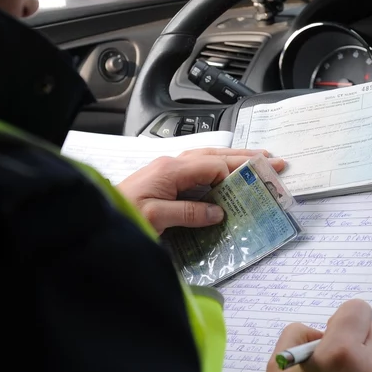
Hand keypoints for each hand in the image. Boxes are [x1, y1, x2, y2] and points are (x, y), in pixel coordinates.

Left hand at [116, 149, 285, 233]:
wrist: (98, 213)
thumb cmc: (121, 212)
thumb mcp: (155, 216)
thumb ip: (188, 212)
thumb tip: (217, 211)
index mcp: (171, 169)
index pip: (213, 166)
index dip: (236, 173)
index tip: (259, 182)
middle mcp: (171, 164)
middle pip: (215, 156)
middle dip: (245, 157)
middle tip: (274, 161)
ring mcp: (167, 170)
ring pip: (208, 158)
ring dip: (234, 159)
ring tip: (258, 160)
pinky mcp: (164, 179)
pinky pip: (198, 168)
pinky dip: (218, 167)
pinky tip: (227, 172)